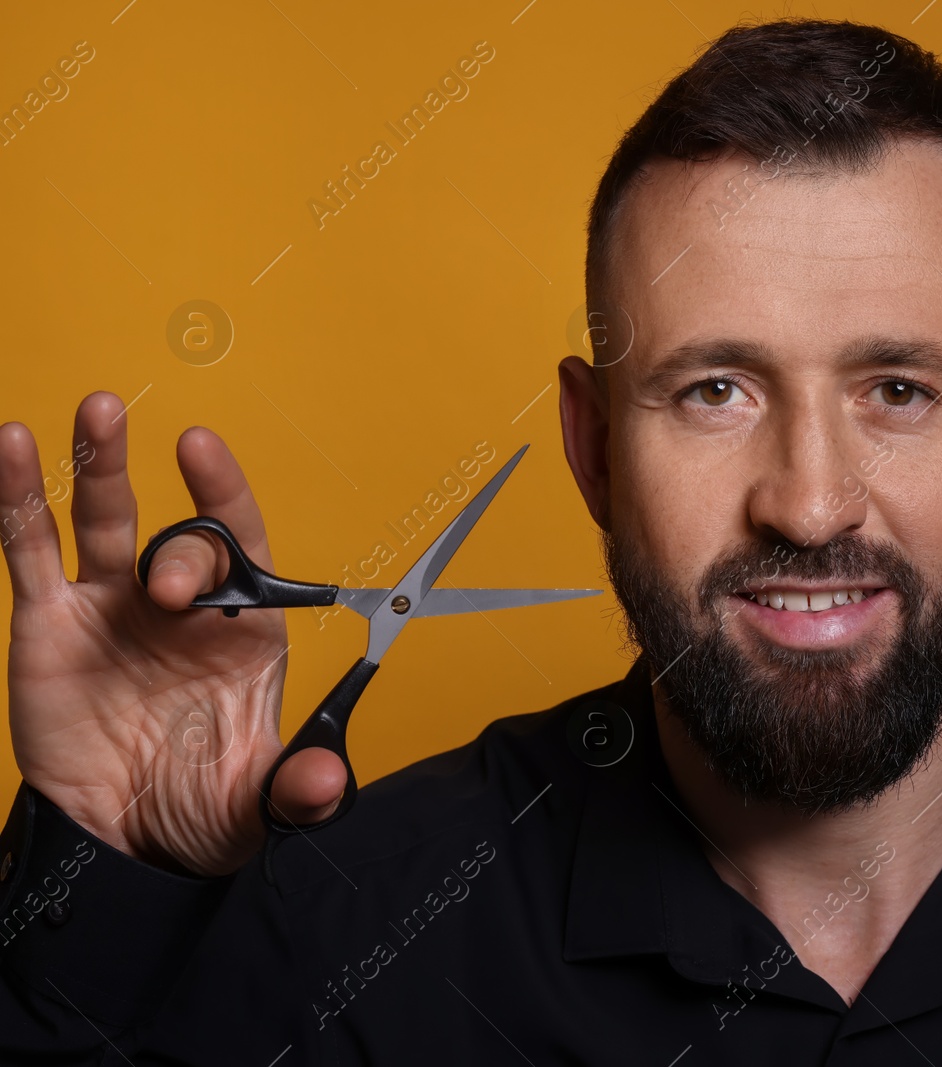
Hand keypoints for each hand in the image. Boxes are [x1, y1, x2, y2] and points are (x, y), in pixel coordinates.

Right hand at [2, 392, 345, 875]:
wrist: (125, 844)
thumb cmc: (204, 807)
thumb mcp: (259, 802)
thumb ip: (295, 787)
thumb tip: (326, 784)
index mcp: (241, 629)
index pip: (242, 546)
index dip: (224, 496)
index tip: (203, 451)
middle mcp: (179, 608)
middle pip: (182, 545)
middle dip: (180, 554)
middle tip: (169, 592)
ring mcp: (110, 609)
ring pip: (104, 518)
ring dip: (100, 462)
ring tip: (99, 409)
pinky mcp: (48, 626)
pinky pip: (29, 550)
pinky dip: (21, 499)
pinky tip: (16, 445)